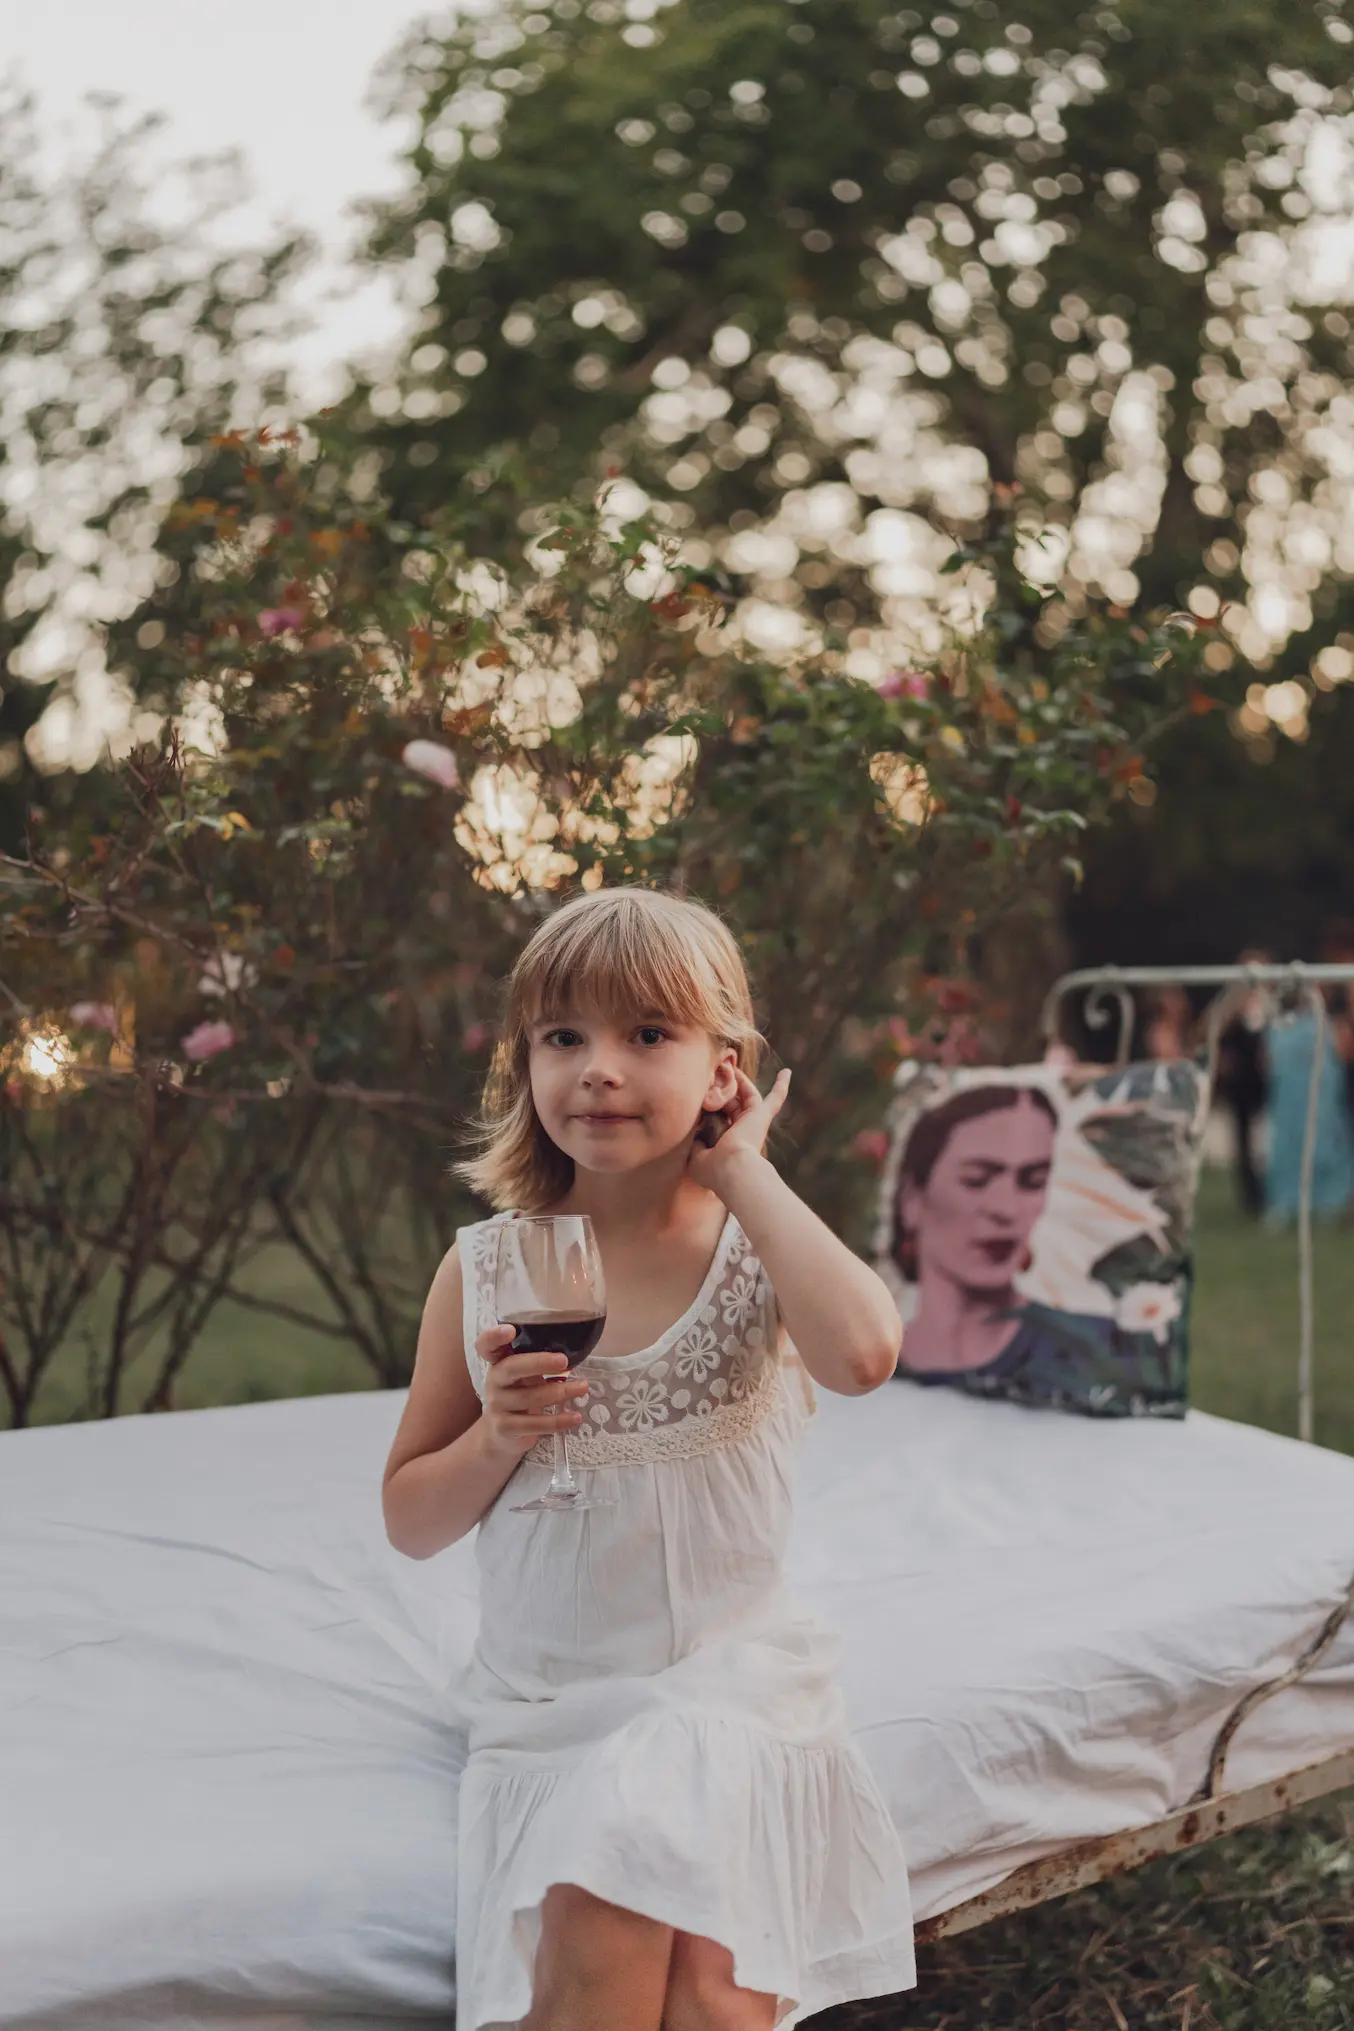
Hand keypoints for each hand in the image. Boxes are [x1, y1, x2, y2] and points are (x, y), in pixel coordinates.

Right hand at [476, 1326, 587, 1463]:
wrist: (501, 1435)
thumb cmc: (519, 1394)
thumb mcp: (523, 1375)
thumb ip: (537, 1361)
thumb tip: (575, 1350)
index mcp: (498, 1362)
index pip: (486, 1345)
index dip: (494, 1336)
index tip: (511, 1330)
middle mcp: (494, 1380)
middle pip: (511, 1368)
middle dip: (539, 1362)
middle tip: (564, 1361)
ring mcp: (497, 1405)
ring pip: (529, 1397)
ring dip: (559, 1392)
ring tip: (583, 1387)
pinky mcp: (505, 1428)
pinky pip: (534, 1424)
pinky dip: (557, 1421)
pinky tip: (575, 1417)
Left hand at [687, 1067, 790, 1193]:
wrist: (731, 1168)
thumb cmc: (713, 1168)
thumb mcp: (697, 1159)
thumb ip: (697, 1146)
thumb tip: (697, 1135)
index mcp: (727, 1141)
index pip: (721, 1119)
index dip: (712, 1106)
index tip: (702, 1094)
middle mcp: (742, 1131)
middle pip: (733, 1104)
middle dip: (724, 1088)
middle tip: (714, 1072)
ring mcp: (754, 1122)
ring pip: (748, 1096)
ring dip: (740, 1080)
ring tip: (729, 1063)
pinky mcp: (762, 1115)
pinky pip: (775, 1098)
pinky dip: (781, 1086)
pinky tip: (786, 1072)